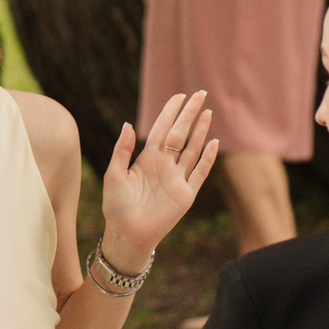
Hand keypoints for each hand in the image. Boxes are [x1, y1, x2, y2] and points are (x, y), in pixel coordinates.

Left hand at [99, 88, 218, 262]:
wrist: (127, 234)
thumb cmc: (117, 206)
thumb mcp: (113, 174)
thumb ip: (122, 150)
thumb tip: (128, 124)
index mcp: (147, 158)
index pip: (162, 129)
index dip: (170, 112)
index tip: (179, 96)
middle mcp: (164, 165)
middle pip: (180, 134)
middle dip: (189, 114)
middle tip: (200, 94)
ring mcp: (177, 178)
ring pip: (192, 149)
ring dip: (200, 131)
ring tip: (208, 112)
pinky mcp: (186, 194)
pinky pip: (200, 173)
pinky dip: (208, 159)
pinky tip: (214, 143)